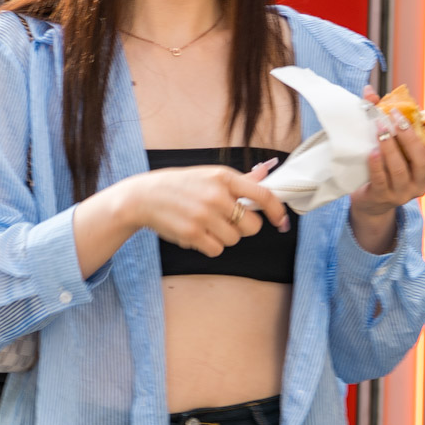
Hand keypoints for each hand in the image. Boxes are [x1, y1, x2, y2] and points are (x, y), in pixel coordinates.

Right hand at [122, 163, 288, 257]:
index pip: (263, 195)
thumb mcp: (209, 175)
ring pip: (234, 240)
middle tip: (227, 222)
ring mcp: (204, 215)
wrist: (144, 197)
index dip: (277, 211)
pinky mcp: (192, 233)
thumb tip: (265, 175)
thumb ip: (239, 180)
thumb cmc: (180, 185)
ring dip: (223, 238)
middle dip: (244, 228)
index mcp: (224, 177)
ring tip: (206, 226)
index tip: (281, 221)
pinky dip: (209, 246)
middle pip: (252, 226)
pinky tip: (197, 234)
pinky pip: (216, 249)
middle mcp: (216, 195)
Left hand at [352, 88, 424, 217]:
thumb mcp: (389, 144)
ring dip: (390, 147)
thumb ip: (384, 118)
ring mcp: (401, 193)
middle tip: (395, 117)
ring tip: (380, 129)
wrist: (369, 200)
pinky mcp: (382, 197)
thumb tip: (369, 92)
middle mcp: (419, 182)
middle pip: (422, 161)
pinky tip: (371, 151)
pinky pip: (381, 180)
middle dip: (409, 137)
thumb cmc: (383, 167)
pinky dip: (377, 164)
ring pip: (400, 170)